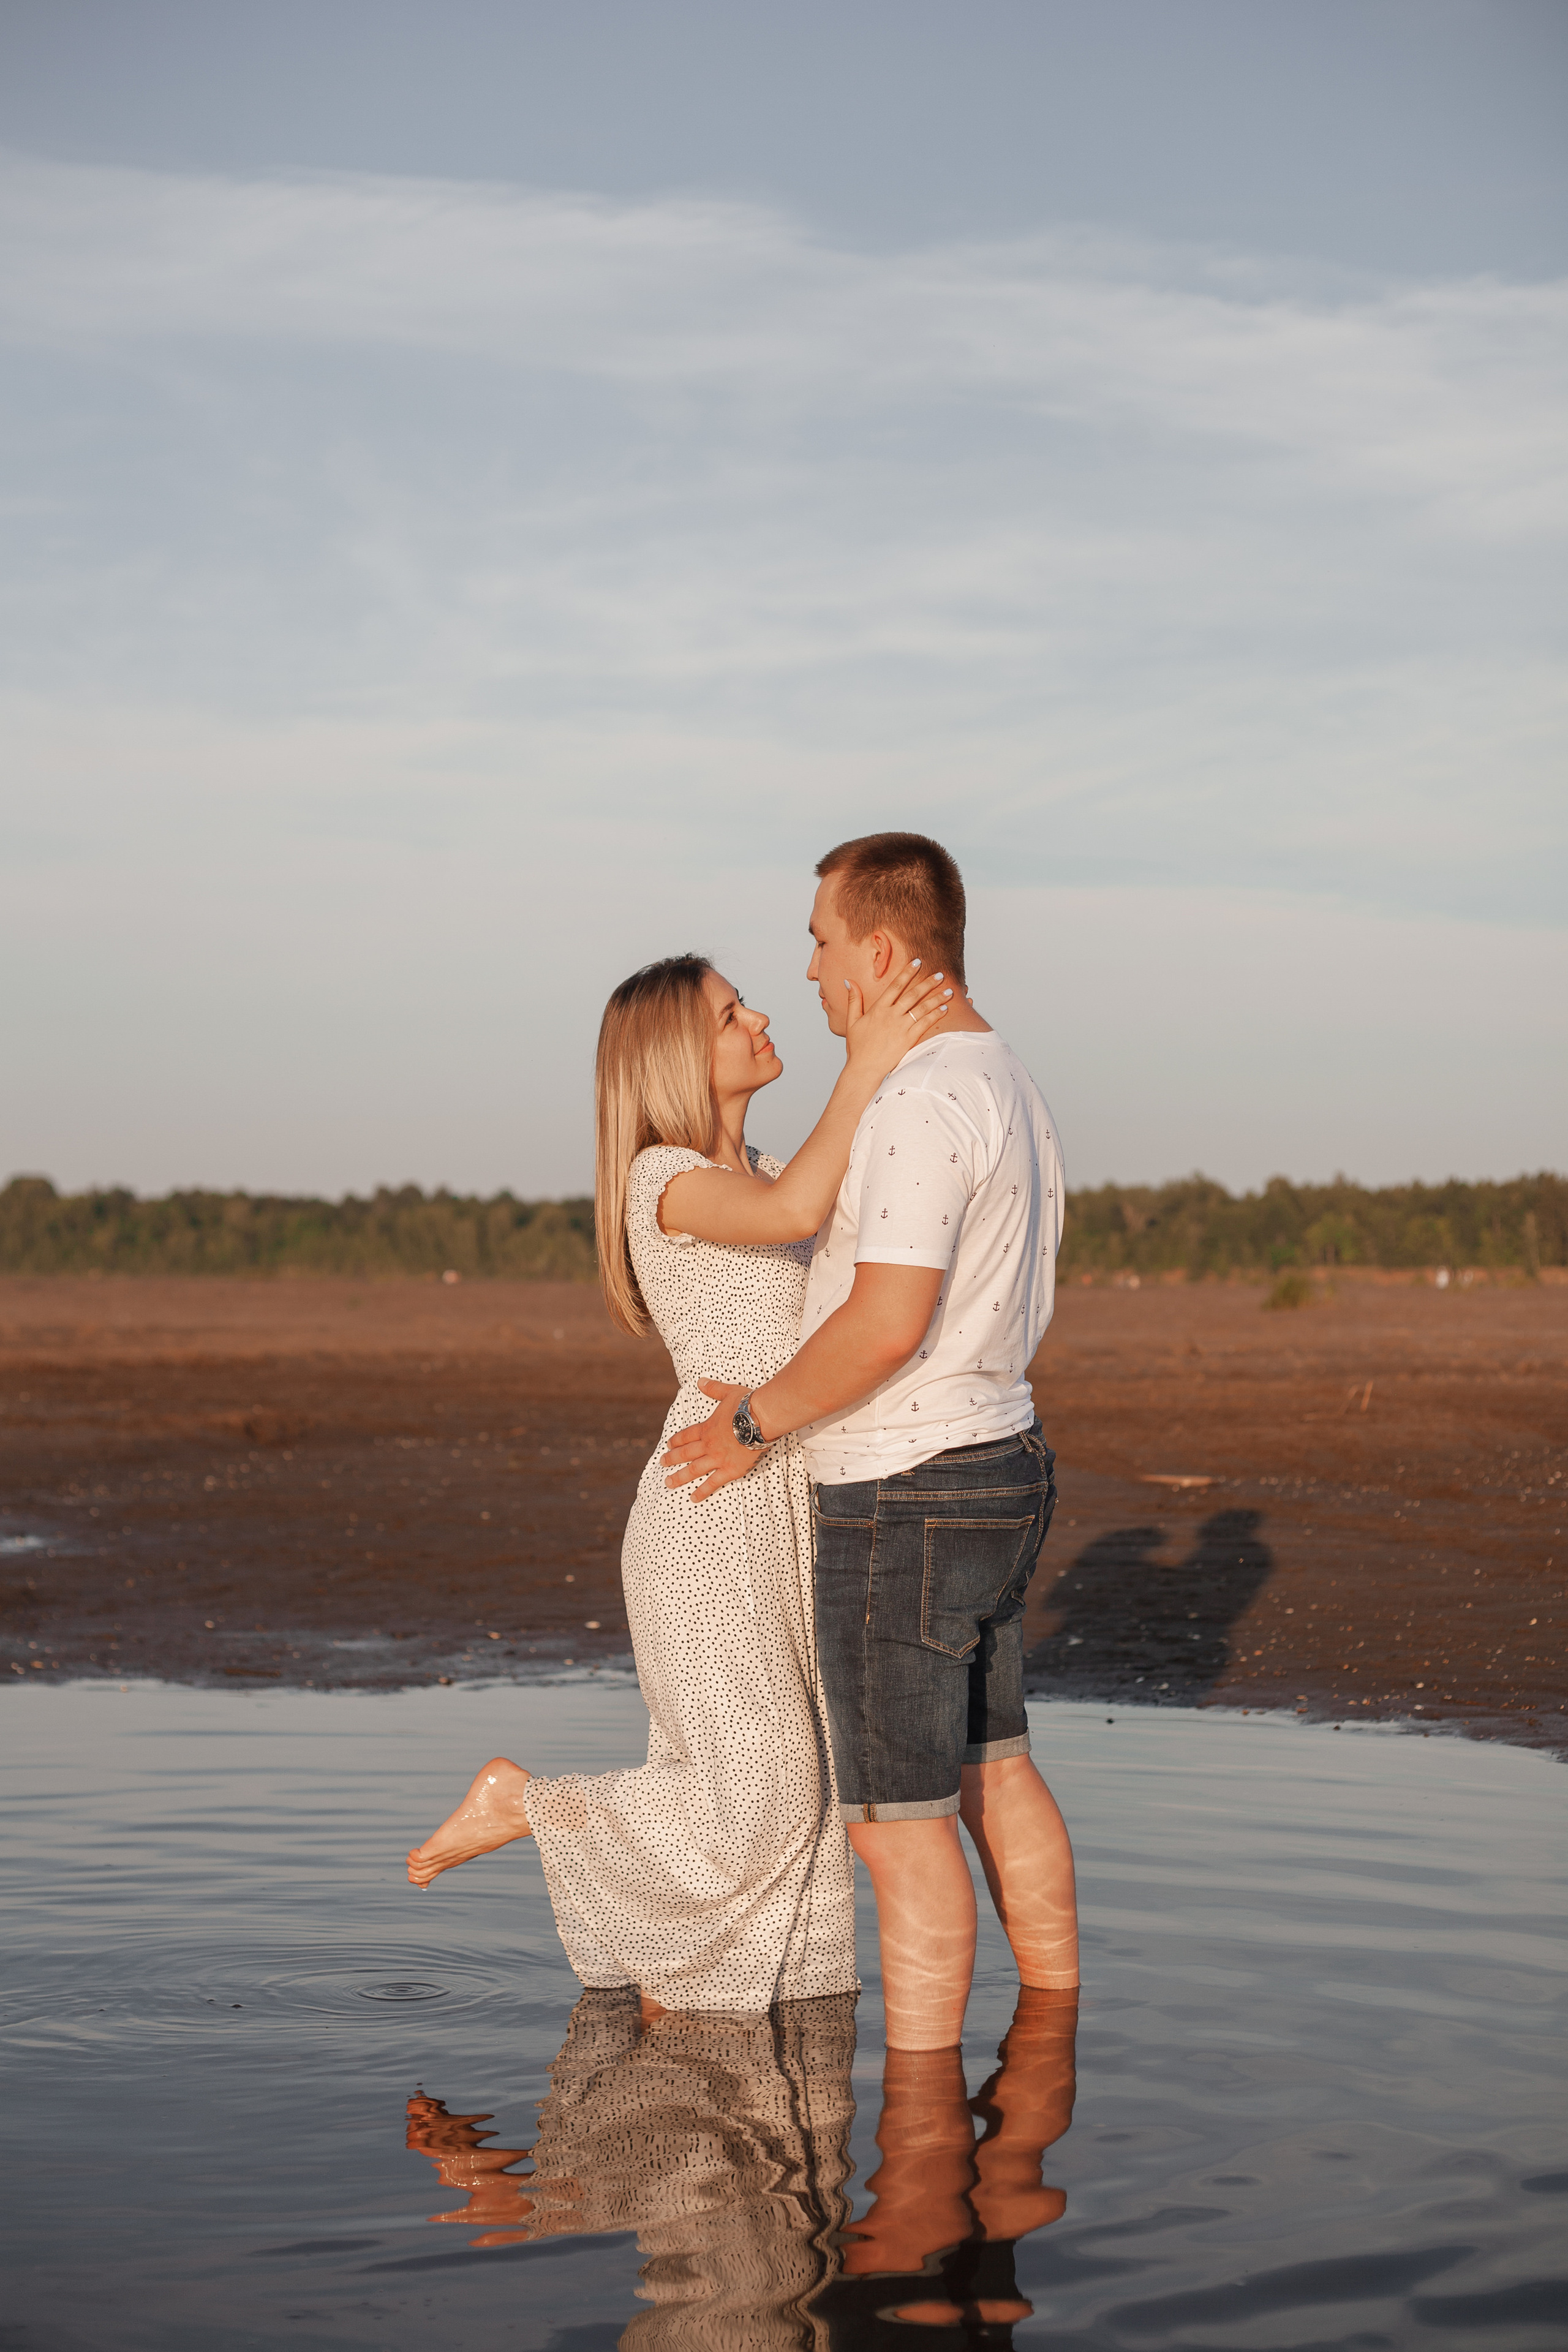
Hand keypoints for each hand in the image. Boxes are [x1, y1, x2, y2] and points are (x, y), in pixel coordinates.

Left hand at [662, 1380, 762, 1499]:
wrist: (761, 1419)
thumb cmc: (747, 1404)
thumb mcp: (728, 1392)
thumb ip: (713, 1388)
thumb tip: (701, 1381)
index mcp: (707, 1428)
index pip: (687, 1436)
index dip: (676, 1440)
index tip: (668, 1445)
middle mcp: (708, 1444)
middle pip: (686, 1453)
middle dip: (672, 1459)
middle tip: (662, 1463)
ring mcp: (717, 1458)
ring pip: (694, 1470)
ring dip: (680, 1477)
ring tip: (668, 1483)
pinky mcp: (730, 1470)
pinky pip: (713, 1483)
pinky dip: (703, 1491)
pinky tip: (693, 1498)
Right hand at [843, 956, 952, 1074]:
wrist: (864, 1069)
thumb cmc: (857, 1048)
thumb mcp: (851, 1022)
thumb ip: (853, 1000)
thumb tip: (849, 981)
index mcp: (878, 1009)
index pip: (895, 985)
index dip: (907, 972)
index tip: (917, 962)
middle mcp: (891, 1015)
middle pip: (913, 994)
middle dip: (928, 983)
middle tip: (940, 974)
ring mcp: (900, 1027)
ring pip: (922, 1008)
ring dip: (937, 998)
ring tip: (949, 991)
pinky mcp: (908, 1040)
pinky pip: (924, 1024)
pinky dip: (935, 1015)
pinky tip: (945, 1009)